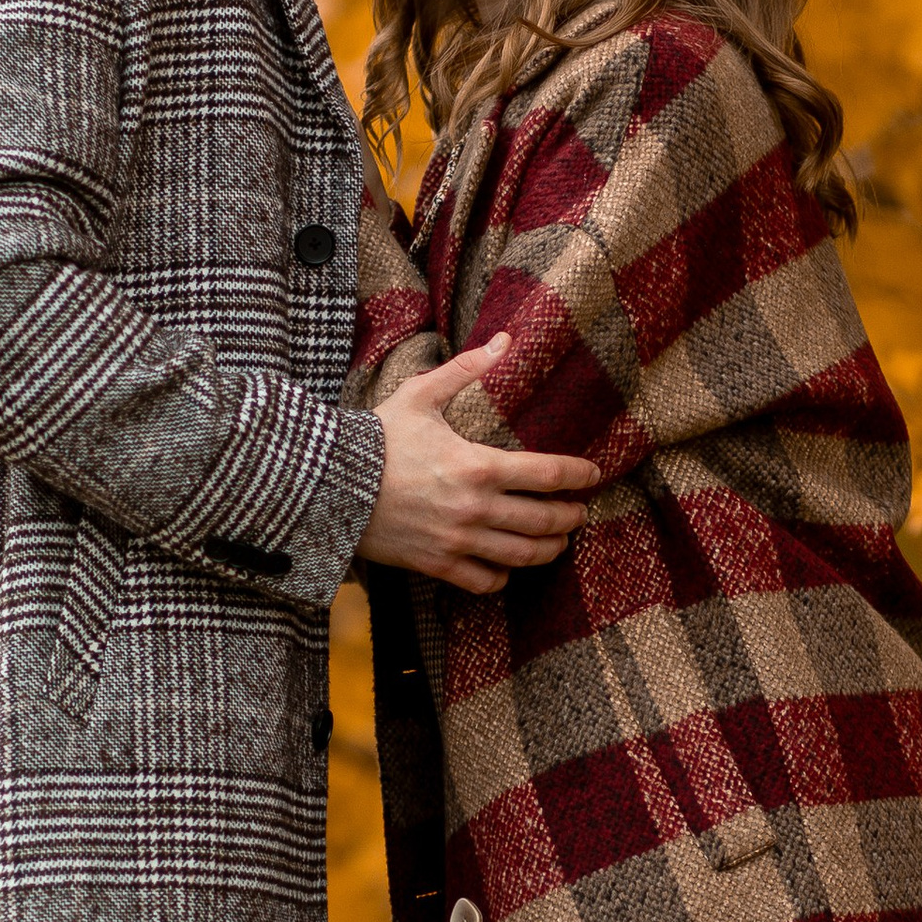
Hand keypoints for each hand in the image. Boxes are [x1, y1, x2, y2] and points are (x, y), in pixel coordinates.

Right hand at [358, 339, 599, 593]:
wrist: (328, 485)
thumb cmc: (376, 438)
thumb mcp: (420, 396)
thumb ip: (466, 370)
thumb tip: (504, 340)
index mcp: (478, 466)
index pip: (548, 475)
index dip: (579, 475)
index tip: (593, 475)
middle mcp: (475, 509)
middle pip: (544, 521)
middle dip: (571, 517)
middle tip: (580, 512)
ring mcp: (456, 541)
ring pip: (522, 557)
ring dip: (549, 550)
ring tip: (559, 542)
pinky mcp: (436, 564)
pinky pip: (484, 581)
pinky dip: (503, 577)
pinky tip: (508, 566)